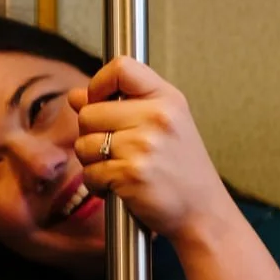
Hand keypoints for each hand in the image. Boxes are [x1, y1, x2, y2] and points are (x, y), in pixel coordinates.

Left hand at [70, 57, 235, 246]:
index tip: (101, 102)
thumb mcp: (163, 126)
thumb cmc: (182, 169)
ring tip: (119, 169)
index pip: (122, 68)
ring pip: (83, 144)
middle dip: (92, 134)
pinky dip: (98, 184)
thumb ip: (121, 106)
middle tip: (116, 150)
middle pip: (89, 112)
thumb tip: (76, 96)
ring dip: (93, 162)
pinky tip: (119, 187)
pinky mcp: (131, 173)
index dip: (99, 84)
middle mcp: (158, 117)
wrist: (203, 211)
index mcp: (167, 100)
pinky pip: (90, 172)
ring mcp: (144, 146)